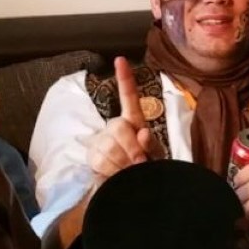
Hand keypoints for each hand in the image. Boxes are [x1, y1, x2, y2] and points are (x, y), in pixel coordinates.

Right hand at [86, 57, 161, 180]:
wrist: (133, 189)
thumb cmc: (148, 168)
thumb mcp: (156, 156)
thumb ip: (152, 145)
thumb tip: (142, 134)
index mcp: (134, 121)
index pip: (128, 97)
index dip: (125, 79)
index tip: (120, 60)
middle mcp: (115, 126)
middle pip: (119, 128)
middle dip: (132, 148)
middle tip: (140, 164)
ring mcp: (101, 140)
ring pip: (109, 146)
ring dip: (123, 164)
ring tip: (129, 172)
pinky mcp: (92, 155)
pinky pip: (100, 160)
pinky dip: (113, 172)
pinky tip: (116, 175)